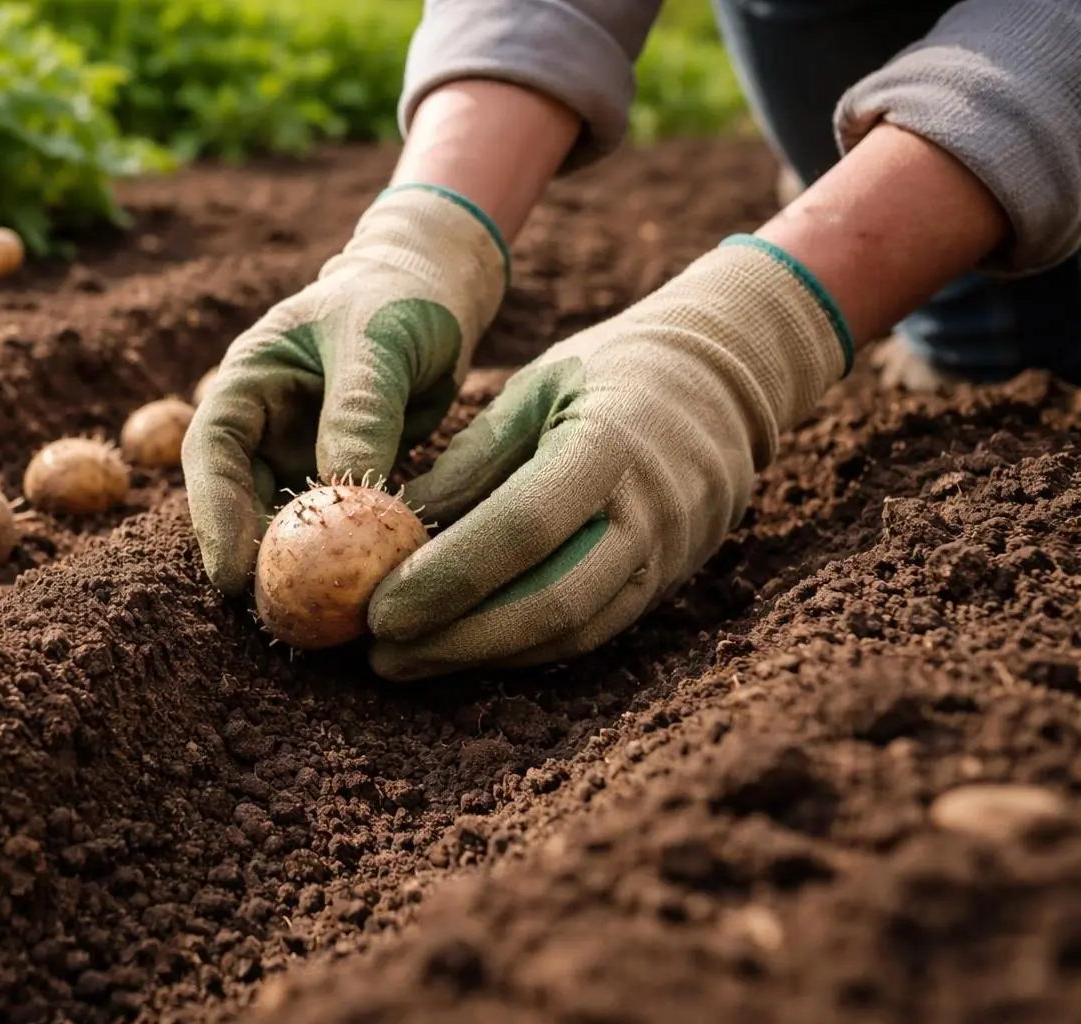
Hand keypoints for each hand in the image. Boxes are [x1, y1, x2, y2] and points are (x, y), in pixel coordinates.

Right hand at [181, 185, 509, 594]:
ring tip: (317, 619)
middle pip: (239, 501)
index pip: (212, 452)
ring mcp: (297, 454)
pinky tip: (363, 593)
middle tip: (275, 615)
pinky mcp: (339, 476)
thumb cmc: (398, 298)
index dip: (213, 516)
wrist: (433, 292)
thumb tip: (345, 485)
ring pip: (283, 521)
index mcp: (246, 381)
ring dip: (296, 567)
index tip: (230, 573)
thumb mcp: (379, 341)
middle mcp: (262, 425)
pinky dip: (342, 557)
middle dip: (251, 559)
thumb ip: (360, 407)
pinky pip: (332, 525)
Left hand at [367, 237, 853, 679]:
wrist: (727, 378)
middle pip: (550, 601)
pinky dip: (522, 649)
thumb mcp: (536, 386)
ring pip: (571, 631)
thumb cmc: (612, 369)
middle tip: (379, 655)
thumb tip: (392, 526)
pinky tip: (463, 650)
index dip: (448, 577)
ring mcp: (668, 555)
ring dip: (483, 657)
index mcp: (610, 444)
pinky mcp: (667, 583)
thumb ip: (472, 459)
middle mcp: (649, 511)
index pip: (523, 528)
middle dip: (457, 639)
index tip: (380, 608)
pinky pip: (591, 631)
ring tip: (406, 662)